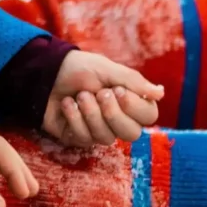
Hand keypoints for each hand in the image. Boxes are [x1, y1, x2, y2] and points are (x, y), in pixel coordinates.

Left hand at [43, 50, 164, 146]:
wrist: (45, 73)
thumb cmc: (78, 68)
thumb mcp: (107, 69)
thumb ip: (134, 81)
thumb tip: (161, 93)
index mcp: (131, 102)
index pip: (149, 117)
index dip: (134, 107)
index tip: (117, 90)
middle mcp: (119, 120)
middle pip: (132, 134)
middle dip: (112, 114)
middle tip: (98, 94)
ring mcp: (100, 131)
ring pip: (107, 138)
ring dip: (90, 113)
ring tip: (79, 96)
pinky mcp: (80, 138)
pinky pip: (85, 138)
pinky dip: (74, 118)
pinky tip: (67, 104)